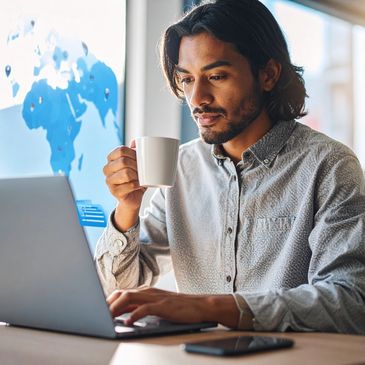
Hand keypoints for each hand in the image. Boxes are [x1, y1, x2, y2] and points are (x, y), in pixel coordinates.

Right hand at [103, 141, 145, 210]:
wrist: (134, 196)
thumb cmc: (135, 178)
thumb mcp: (137, 163)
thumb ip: (135, 152)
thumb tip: (136, 141)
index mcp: (111, 159)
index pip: (120, 150)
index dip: (133, 153)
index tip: (139, 159)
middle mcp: (107, 169)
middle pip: (123, 161)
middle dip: (136, 166)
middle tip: (141, 170)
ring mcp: (109, 181)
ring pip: (126, 173)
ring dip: (137, 176)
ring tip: (139, 178)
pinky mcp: (114, 191)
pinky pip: (129, 185)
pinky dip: (137, 185)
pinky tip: (139, 185)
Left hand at [106, 287, 239, 327]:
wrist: (200, 305)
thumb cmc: (178, 307)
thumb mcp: (157, 305)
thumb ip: (141, 306)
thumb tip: (124, 313)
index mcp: (146, 291)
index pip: (122, 292)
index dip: (109, 300)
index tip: (98, 309)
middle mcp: (149, 291)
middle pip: (123, 293)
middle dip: (108, 303)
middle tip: (98, 314)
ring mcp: (156, 297)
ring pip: (131, 297)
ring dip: (117, 307)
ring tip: (107, 317)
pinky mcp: (164, 305)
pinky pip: (145, 308)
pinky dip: (135, 314)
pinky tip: (128, 322)